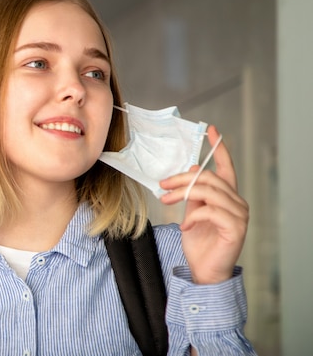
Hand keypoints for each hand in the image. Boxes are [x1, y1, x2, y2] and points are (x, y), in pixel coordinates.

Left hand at [159, 125, 248, 283]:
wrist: (204, 270)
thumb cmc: (198, 242)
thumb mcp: (192, 212)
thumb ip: (194, 193)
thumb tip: (192, 169)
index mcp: (227, 196)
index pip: (225, 167)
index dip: (219, 148)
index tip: (211, 130)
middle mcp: (237, 202)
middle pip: (208, 177)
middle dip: (181, 179)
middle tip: (162, 184)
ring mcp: (239, 215)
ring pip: (208, 191)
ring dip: (182, 194)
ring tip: (166, 202)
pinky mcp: (235, 228)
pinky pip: (209, 211)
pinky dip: (192, 216)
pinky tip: (184, 227)